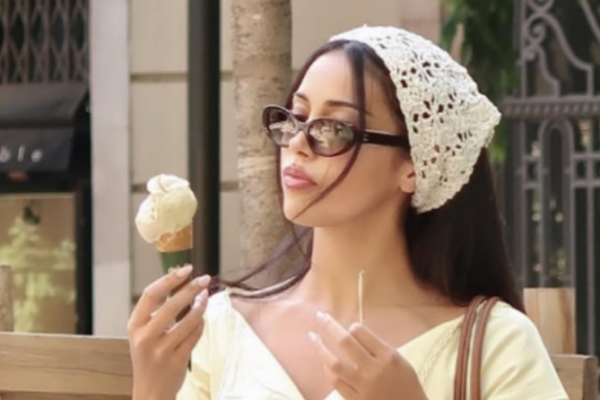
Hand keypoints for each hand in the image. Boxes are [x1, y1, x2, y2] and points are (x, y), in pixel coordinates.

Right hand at [128, 265, 210, 399]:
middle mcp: (145, 337)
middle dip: (191, 289)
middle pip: (172, 305)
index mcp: (134, 325)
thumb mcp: (144, 333)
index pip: (150, 294)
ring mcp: (161, 350)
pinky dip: (201, 324)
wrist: (149, 391)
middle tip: (205, 279)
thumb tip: (182, 283)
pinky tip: (202, 318)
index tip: (186, 269)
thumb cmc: (149, 357)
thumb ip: (158, 312)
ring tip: (205, 298)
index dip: (169, 279)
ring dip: (200, 306)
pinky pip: (195, 335)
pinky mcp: (177, 360)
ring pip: (188, 320)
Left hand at [309, 312, 427, 399]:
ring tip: (313, 337)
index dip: (352, 326)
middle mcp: (374, 370)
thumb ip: (379, 347)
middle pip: (346, 342)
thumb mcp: (400, 361)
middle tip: (320, 316)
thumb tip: (355, 332)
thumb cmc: (407, 385)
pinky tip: (324, 363)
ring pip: (335, 364)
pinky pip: (336, 383)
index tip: (350, 326)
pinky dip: (328, 371)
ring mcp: (363, 386)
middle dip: (330, 326)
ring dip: (321, 348)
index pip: (362, 333)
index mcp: (388, 357)